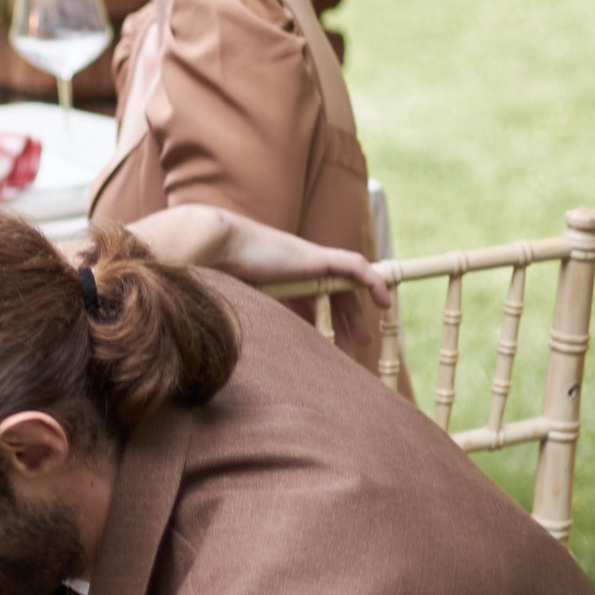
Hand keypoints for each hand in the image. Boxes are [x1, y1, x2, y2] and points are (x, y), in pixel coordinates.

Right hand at [134, 202, 391, 344]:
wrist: (211, 244)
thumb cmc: (211, 274)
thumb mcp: (230, 303)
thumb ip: (234, 319)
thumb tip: (215, 349)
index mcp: (280, 277)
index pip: (310, 299)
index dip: (322, 320)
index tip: (327, 344)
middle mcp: (297, 268)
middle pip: (331, 296)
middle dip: (344, 323)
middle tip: (354, 348)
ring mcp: (308, 260)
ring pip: (346, 287)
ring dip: (356, 315)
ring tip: (362, 342)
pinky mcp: (317, 257)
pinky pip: (355, 268)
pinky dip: (371, 282)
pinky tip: (383, 301)